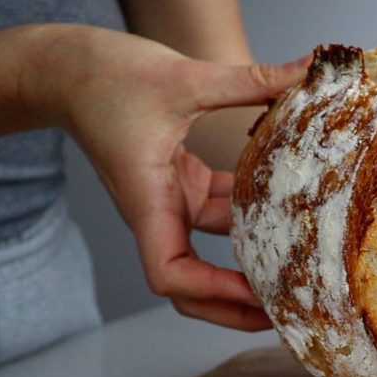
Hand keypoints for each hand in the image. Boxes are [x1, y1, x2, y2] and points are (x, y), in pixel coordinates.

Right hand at [21, 25, 308, 329]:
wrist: (66, 66)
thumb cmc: (104, 74)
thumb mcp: (184, 76)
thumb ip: (249, 79)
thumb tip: (309, 68)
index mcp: (149, 201)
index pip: (170, 273)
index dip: (213, 292)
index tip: (257, 294)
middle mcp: (160, 212)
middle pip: (191, 287)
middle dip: (234, 308)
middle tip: (289, 310)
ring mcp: (172, 201)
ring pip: (209, 255)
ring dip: (246, 269)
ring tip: (297, 274)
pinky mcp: (183, 184)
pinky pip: (221, 216)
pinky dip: (251, 222)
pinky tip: (291, 215)